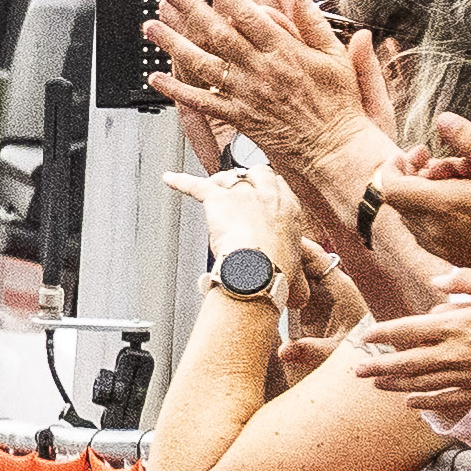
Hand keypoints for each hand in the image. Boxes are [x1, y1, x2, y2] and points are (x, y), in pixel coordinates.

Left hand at [148, 0, 370, 178]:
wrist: (335, 149)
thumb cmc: (338, 104)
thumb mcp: (335, 56)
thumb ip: (313, 22)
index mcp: (285, 50)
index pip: (247, 13)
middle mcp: (261, 70)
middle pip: (218, 33)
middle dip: (190, 9)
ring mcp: (246, 94)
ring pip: (203, 64)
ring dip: (174, 44)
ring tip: (152, 26)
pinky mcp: (239, 116)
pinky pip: (202, 101)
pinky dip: (177, 90)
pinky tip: (157, 78)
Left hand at [167, 160, 306, 285]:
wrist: (257, 269)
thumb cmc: (275, 272)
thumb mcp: (296, 277)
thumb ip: (298, 280)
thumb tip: (301, 298)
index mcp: (289, 210)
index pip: (279, 187)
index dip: (268, 189)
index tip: (263, 195)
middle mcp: (268, 196)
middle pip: (257, 173)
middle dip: (248, 177)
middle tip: (240, 186)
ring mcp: (243, 195)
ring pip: (229, 177)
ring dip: (220, 181)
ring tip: (213, 186)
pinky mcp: (218, 199)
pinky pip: (196, 185)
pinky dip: (181, 182)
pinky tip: (169, 179)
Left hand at [354, 279, 470, 419]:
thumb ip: (465, 280)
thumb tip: (436, 278)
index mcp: (458, 325)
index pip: (409, 330)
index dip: (384, 333)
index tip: (366, 335)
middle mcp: (457, 354)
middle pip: (407, 361)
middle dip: (378, 365)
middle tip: (356, 369)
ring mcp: (468, 376)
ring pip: (421, 383)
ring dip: (395, 384)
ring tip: (376, 384)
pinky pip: (446, 400)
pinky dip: (425, 403)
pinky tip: (411, 403)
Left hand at [370, 112, 470, 275]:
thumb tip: (443, 119)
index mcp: (445, 205)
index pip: (390, 187)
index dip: (395, 165)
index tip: (418, 151)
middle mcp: (435, 230)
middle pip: (399, 200)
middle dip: (410, 175)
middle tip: (435, 159)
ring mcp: (441, 247)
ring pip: (410, 217)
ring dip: (421, 194)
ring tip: (452, 179)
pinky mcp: (451, 257)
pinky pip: (425, 232)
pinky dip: (431, 213)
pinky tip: (458, 202)